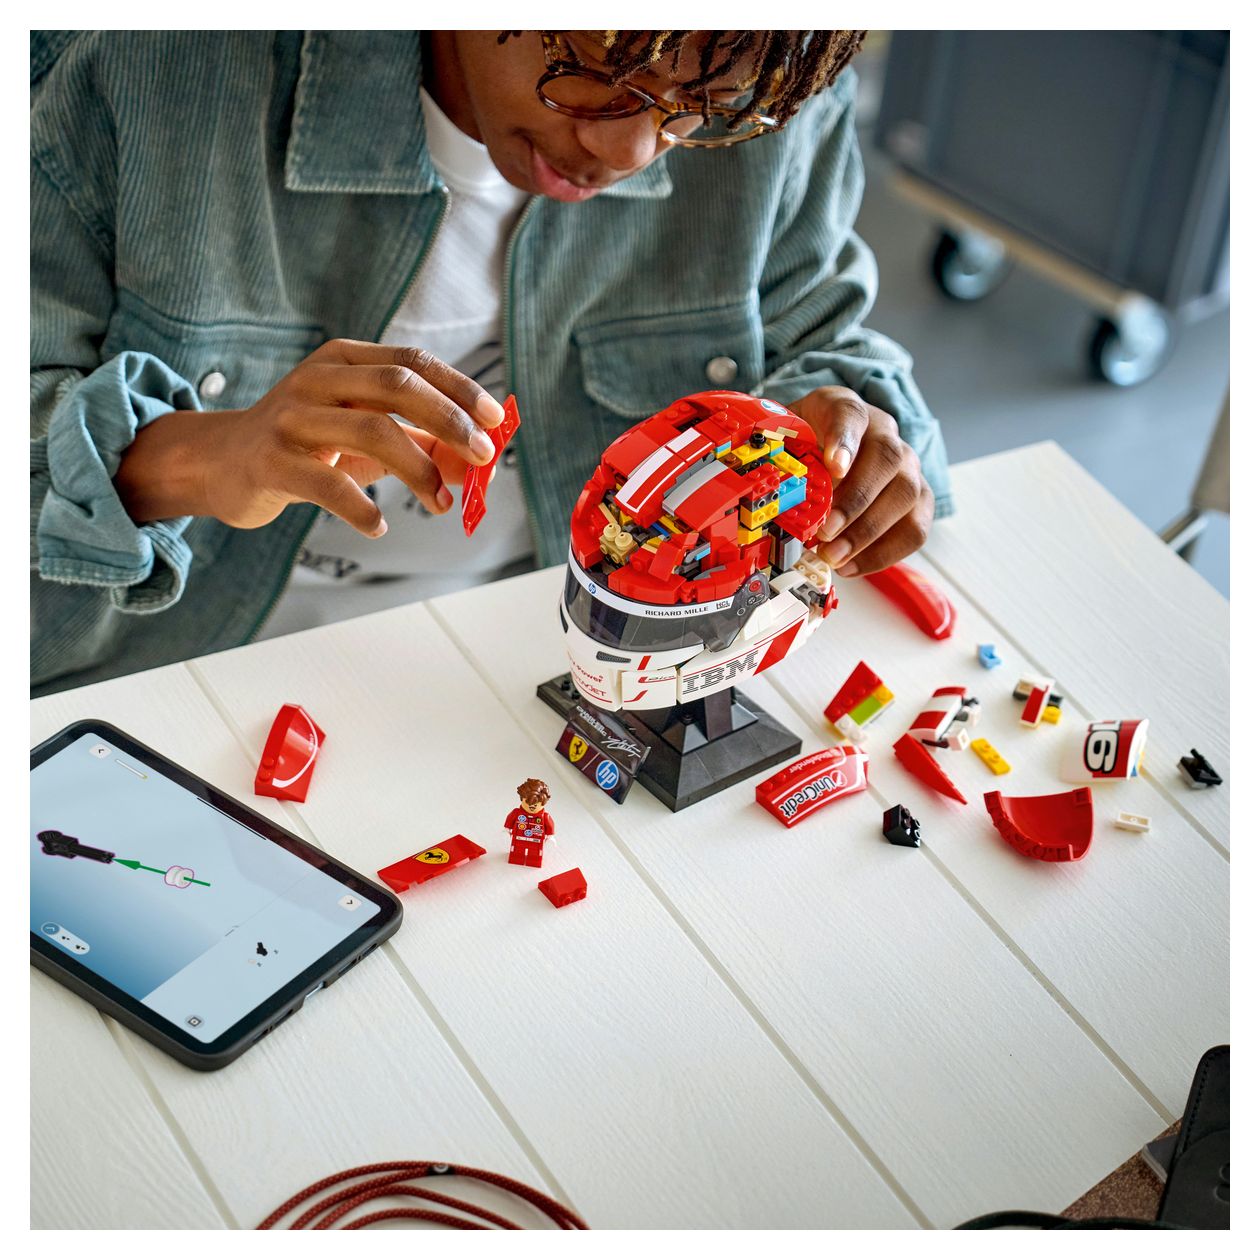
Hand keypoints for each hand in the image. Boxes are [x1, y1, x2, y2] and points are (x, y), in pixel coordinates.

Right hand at [116, 340, 504, 536]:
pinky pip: (326, 484)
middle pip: (398, 387)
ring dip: (418, 469)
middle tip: (483, 456)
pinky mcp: (270, 461)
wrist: (220, 463)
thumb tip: (477, 463)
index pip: (413, 362)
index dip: (460, 389)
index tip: (496, 419)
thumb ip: (418, 442)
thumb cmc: (305, 446)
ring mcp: (291, 418)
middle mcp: (318, 379)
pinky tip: (379, 526)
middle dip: (450, 421)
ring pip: (370, 432)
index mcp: (344, 361)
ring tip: (440, 503)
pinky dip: (361, 508)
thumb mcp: (361, 435)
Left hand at [788, 387, 933, 575]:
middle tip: (824, 533)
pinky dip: (883, 554)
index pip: (849, 413)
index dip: (844, 439)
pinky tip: (849, 566)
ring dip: (868, 532)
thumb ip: (777, 457)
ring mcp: (908, 466)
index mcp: (846, 410)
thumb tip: (758, 493)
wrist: (829, 452)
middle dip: (855, 500)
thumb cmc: (804, 450)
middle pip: (887, 457)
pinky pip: (914, 529)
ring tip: (833, 556)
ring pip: (906, 494)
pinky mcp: (919, 500)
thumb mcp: (784, 443)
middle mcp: (885, 433)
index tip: (833, 466)